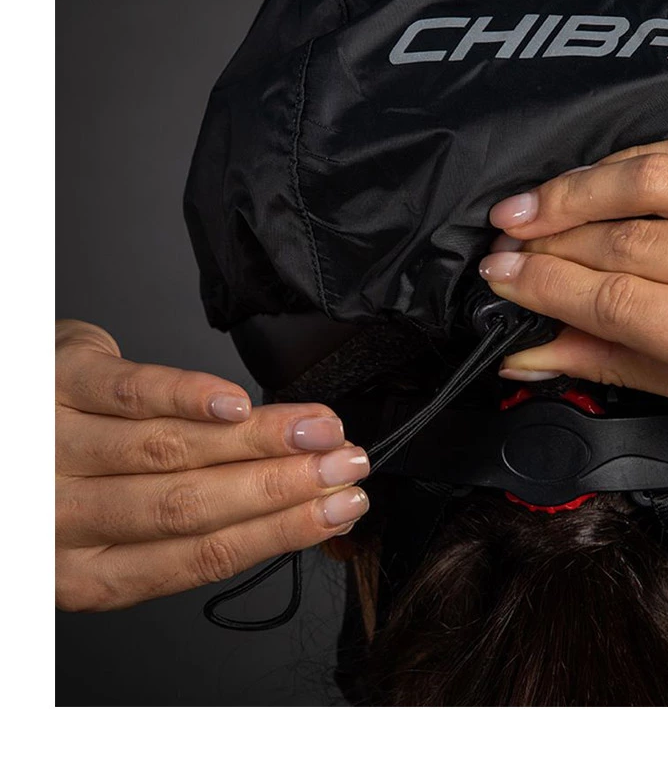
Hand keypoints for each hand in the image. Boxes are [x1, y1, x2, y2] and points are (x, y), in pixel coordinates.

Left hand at [56, 320, 368, 611]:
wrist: (3, 420)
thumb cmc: (65, 477)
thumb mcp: (117, 522)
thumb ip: (195, 520)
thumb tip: (302, 504)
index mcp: (86, 571)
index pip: (201, 557)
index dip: (281, 531)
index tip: (341, 508)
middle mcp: (63, 520)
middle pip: (190, 505)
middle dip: (284, 486)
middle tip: (347, 465)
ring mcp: (53, 449)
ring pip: (169, 450)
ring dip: (258, 439)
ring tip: (319, 428)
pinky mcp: (56, 383)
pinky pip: (128, 393)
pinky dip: (189, 397)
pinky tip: (236, 402)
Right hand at [478, 134, 667, 440]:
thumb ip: (624, 364)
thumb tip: (535, 350)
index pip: (621, 300)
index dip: (546, 285)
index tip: (502, 277)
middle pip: (630, 236)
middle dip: (551, 237)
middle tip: (504, 242)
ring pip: (654, 176)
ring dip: (578, 187)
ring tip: (531, 203)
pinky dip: (635, 159)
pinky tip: (599, 176)